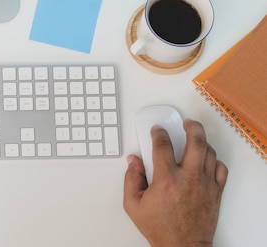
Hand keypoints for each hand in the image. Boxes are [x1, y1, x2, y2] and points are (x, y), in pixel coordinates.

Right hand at [123, 119, 227, 246]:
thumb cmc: (160, 228)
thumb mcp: (133, 204)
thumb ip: (130, 179)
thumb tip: (133, 161)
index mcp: (166, 180)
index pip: (163, 145)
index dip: (159, 133)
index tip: (157, 130)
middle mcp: (188, 178)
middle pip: (196, 141)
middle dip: (191, 127)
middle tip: (186, 123)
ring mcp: (205, 184)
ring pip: (209, 152)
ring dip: (202, 142)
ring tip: (195, 138)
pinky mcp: (215, 192)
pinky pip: (221, 168)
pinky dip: (215, 160)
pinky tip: (207, 159)